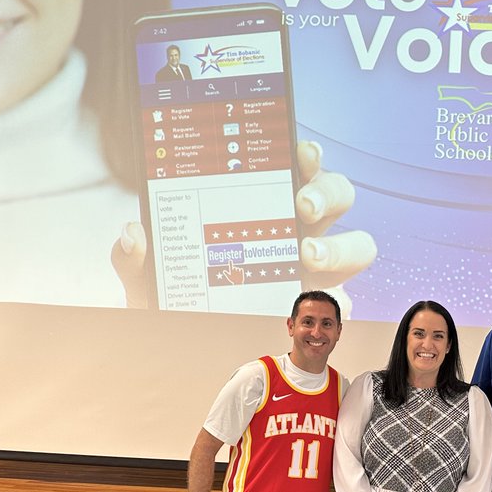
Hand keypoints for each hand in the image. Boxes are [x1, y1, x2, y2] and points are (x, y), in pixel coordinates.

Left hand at [111, 142, 376, 315]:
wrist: (194, 340)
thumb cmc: (182, 292)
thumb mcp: (153, 272)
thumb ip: (135, 255)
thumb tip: (133, 234)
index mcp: (268, 203)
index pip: (300, 167)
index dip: (309, 156)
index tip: (300, 151)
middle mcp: (301, 228)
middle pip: (338, 194)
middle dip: (327, 193)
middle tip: (301, 207)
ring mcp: (318, 266)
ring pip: (357, 244)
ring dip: (340, 247)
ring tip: (307, 255)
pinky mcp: (323, 303)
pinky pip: (347, 300)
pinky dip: (337, 301)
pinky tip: (311, 302)